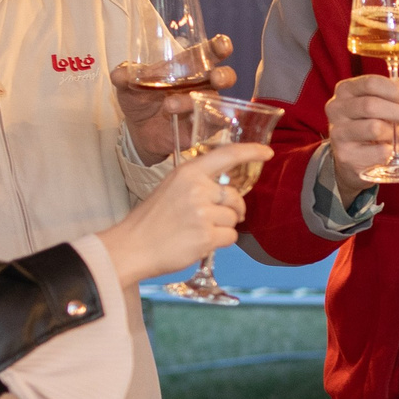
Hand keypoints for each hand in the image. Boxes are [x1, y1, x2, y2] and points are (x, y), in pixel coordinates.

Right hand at [96, 143, 257, 283]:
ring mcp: (202, 213)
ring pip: (233, 219)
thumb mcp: (171, 188)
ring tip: (197, 231)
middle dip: (234, 209)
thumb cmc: (152, 220)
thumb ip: (198, 184)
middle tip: (215, 218)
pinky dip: (220, 242)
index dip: (251, 151)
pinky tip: (199, 242)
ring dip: (223, 228)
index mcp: (188, 172)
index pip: (227, 155)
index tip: (266, 152)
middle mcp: (197, 189)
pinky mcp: (206, 236)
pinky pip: (230, 237)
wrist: (132, 246)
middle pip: (234, 196)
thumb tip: (228, 192)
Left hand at [113, 35, 240, 163]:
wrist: (138, 130)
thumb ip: (123, 76)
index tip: (223, 45)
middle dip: (224, 75)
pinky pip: (214, 124)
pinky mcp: (203, 128)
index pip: (208, 53)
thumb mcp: (127, 85)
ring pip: (214, 102)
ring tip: (169, 106)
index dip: (219, 47)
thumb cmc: (140, 99)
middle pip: (224, 76)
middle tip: (215, 77)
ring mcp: (204, 107)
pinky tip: (192, 121)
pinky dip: (208, 123)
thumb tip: (120, 74)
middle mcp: (201, 85)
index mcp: (188, 68)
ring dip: (195, 102)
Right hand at [327, 73, 398, 203]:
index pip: (370, 83)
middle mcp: (336, 109)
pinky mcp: (345, 155)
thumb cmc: (369, 124)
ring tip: (395, 135)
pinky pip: (378, 152)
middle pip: (371, 105)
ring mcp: (337, 133)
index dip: (395, 91)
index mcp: (344, 90)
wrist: (352, 157)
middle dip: (397, 111)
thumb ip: (390, 93)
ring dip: (392, 132)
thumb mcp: (378, 103)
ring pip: (374, 128)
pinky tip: (386, 150)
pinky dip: (389, 151)